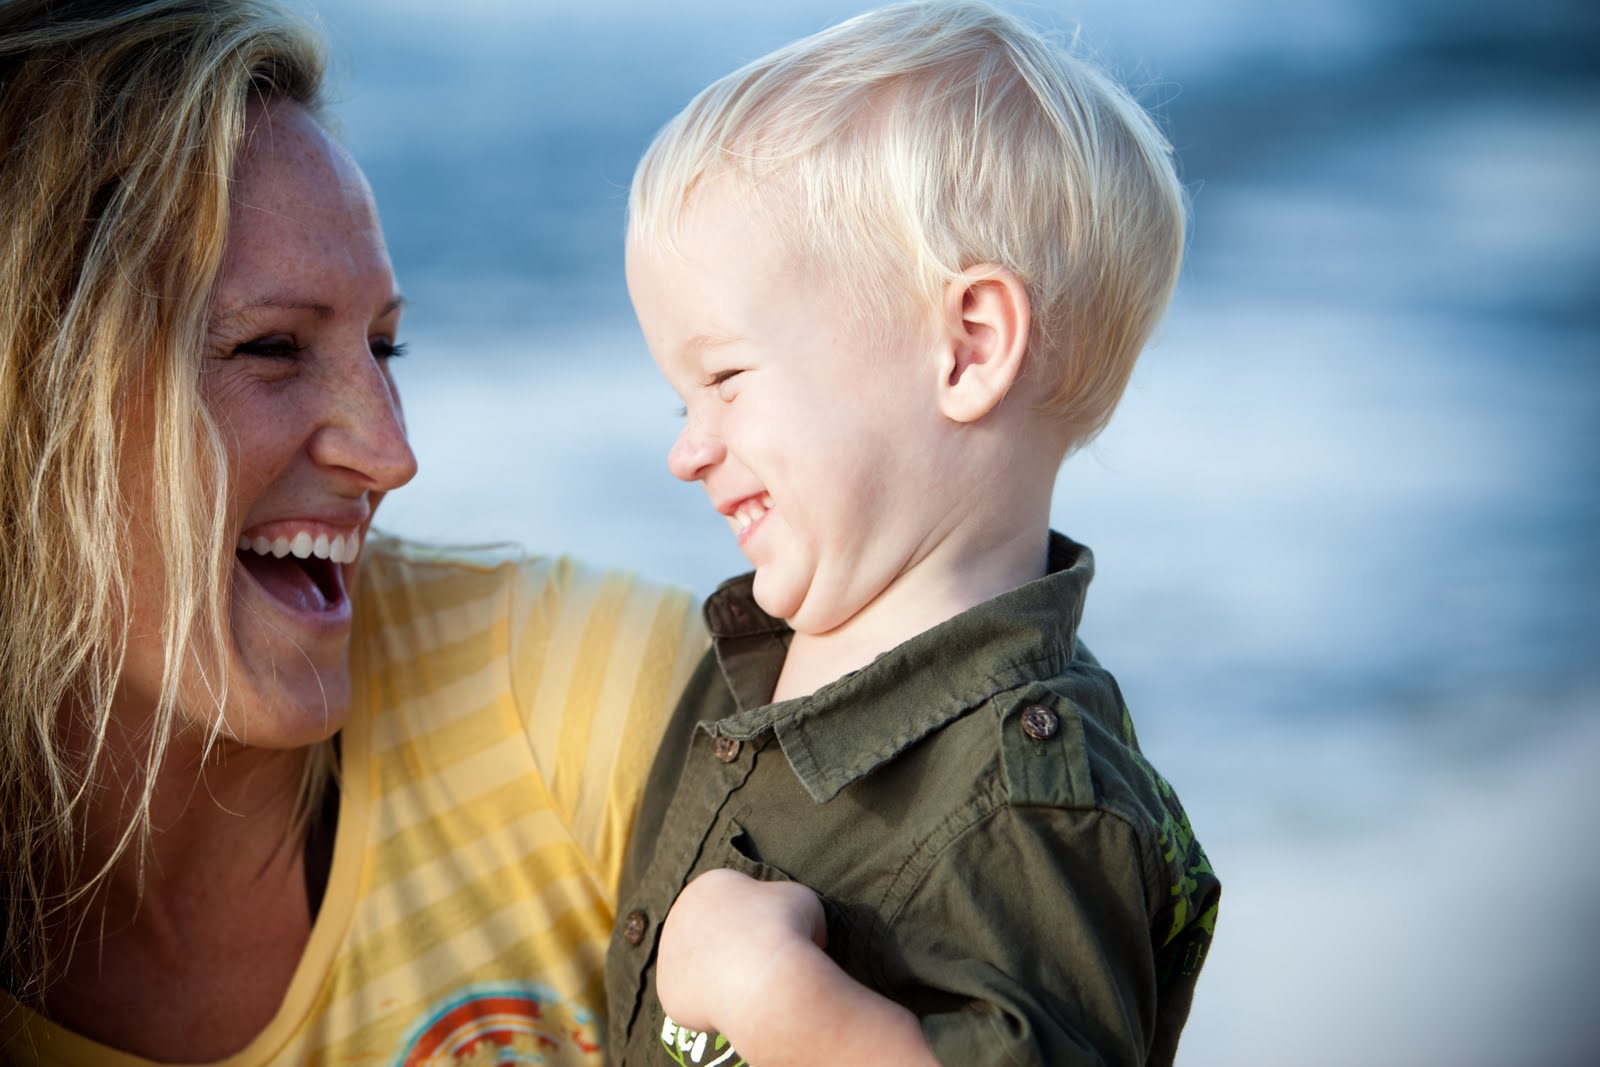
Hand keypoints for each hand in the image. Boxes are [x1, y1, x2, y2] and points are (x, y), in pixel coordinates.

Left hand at [656, 867, 825, 1033]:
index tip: (771, 936)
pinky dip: (711, 1006)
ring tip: (748, 989)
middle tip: (758, 967)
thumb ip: (794, 911)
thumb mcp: (804, 902)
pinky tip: (734, 1006)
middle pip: (707, 933)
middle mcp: (680, 914)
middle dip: (729, 947)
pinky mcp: (666, 990)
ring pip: (697, 967)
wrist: (763, 976)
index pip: (729, 902)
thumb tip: (812, 935)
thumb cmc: (785, 930)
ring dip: (717, 976)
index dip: (754, 920)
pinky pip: (692, 999)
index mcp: (709, 885)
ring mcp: (668, 953)